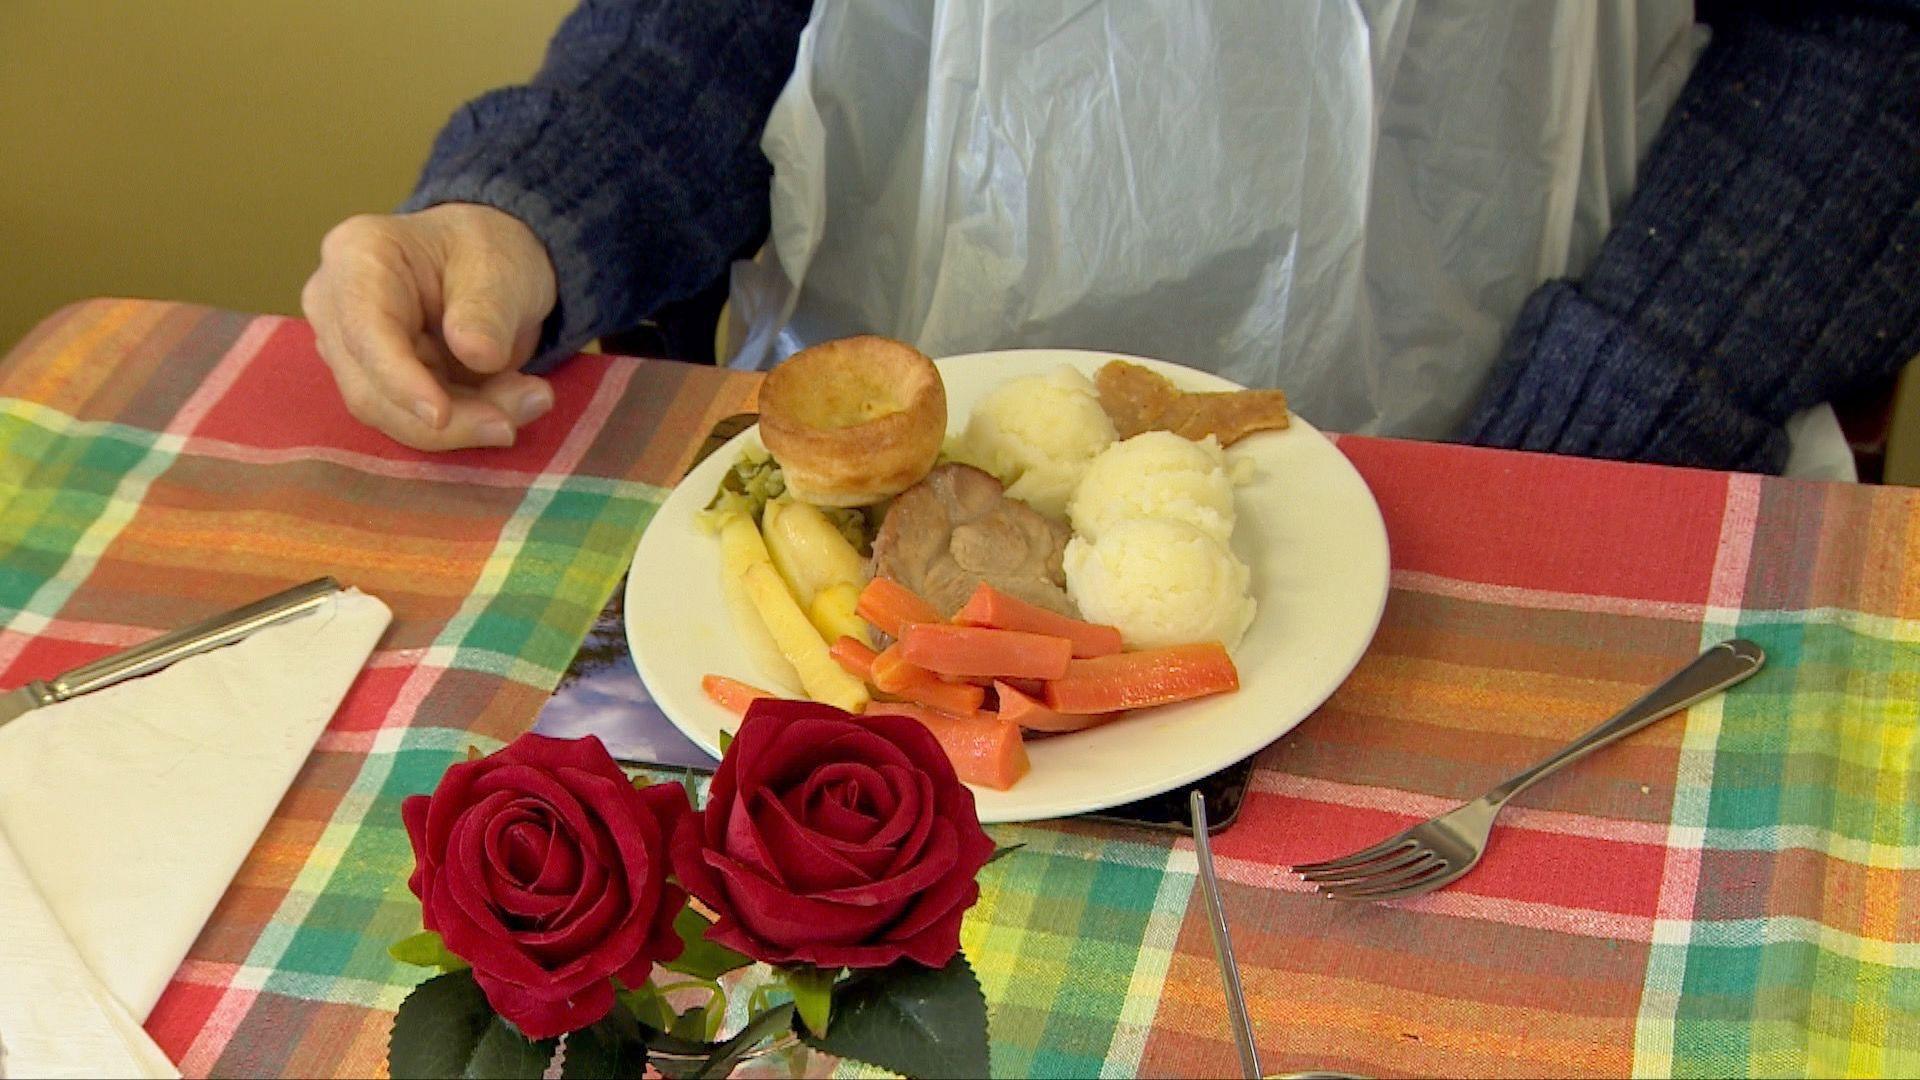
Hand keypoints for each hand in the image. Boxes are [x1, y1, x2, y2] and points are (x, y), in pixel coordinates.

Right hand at [301, 203, 559, 450]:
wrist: (489, 266)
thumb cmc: (487, 251)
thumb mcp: (501, 266)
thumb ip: (488, 310)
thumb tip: (477, 355)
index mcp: (357, 256)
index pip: (365, 331)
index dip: (400, 380)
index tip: (441, 416)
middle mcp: (335, 306)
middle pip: (372, 389)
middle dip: (452, 415)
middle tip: (528, 407)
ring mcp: (348, 349)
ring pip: (394, 417)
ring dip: (466, 422)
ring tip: (531, 399)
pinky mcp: (373, 383)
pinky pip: (413, 422)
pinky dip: (466, 423)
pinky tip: (512, 406)